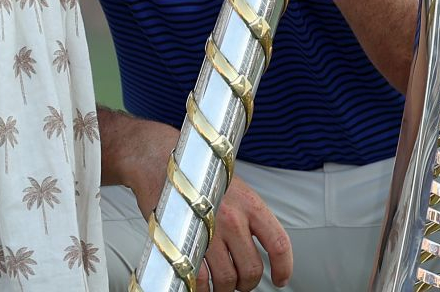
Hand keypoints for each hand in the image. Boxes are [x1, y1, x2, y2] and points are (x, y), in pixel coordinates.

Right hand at [119, 116, 291, 291]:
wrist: (156, 160)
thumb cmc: (193, 173)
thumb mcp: (231, 186)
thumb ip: (247, 215)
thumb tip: (257, 247)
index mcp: (249, 204)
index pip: (278, 244)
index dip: (283, 268)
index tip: (279, 279)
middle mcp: (233, 218)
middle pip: (252, 269)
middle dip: (246, 283)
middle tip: (237, 282)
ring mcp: (209, 231)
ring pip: (227, 279)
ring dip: (223, 288)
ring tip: (217, 284)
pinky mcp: (185, 241)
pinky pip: (199, 279)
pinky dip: (200, 288)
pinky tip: (198, 283)